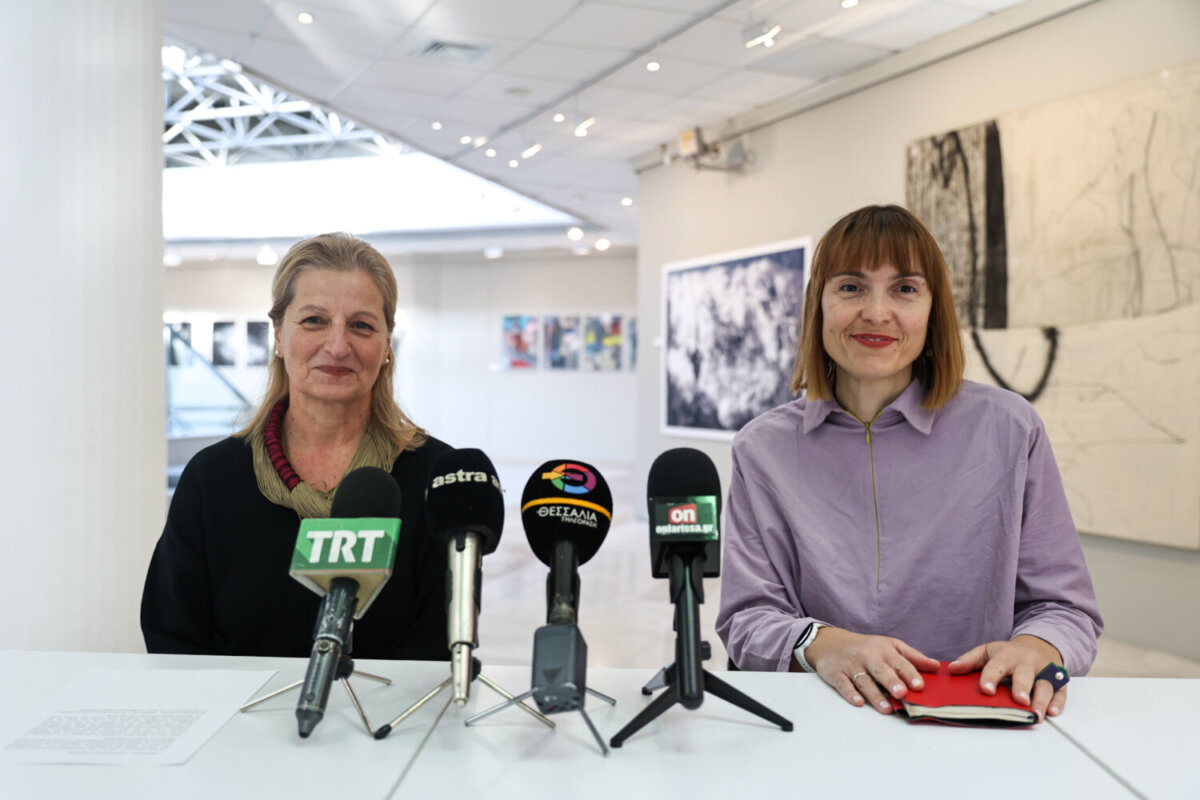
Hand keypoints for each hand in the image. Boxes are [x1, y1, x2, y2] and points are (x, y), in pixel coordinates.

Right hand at [804, 626, 940, 713]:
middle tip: (902, 694)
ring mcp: (851, 665)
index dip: (910, 674)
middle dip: (892, 682)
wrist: (830, 642)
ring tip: (886, 708)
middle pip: (881, 670)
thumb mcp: (890, 646)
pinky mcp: (835, 673)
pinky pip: (843, 684)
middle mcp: (868, 656)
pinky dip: (850, 694)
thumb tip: (937, 667)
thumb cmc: (866, 647)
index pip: (899, 662)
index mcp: (884, 649)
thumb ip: (913, 657)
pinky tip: (858, 702)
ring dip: (874, 695)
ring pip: (864, 681)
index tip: (919, 686)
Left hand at [949, 635, 1065, 721]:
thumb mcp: (988, 651)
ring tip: (1036, 715)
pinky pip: (1060, 692)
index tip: (986, 690)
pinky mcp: (1058, 681)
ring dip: (1041, 700)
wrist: (1038, 645)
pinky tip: (1053, 712)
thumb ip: (970, 660)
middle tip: (1020, 701)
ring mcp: (1044, 671)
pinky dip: (1058, 702)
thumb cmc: (1009, 653)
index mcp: (1007, 655)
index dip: (991, 677)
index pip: (997, 666)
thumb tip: (952, 669)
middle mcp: (1027, 662)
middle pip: (1024, 675)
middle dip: (1022, 688)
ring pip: (1045, 685)